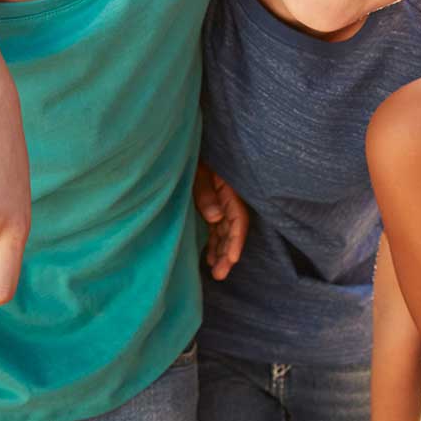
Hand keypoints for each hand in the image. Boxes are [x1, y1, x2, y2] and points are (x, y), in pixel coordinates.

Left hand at [194, 164, 248, 280]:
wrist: (181, 146)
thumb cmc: (192, 156)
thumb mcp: (197, 172)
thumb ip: (206, 193)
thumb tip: (216, 218)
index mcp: (229, 190)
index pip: (238, 219)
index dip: (237, 240)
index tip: (233, 258)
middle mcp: (227, 199)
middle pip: (233, 230)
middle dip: (228, 253)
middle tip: (220, 274)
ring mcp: (219, 203)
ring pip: (224, 232)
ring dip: (221, 252)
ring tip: (216, 272)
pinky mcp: (210, 205)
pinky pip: (215, 228)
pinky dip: (214, 243)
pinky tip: (209, 258)